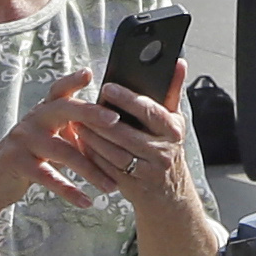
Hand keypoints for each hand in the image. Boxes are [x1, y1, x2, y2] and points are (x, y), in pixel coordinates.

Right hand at [0, 69, 113, 210]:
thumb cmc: (34, 158)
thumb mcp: (53, 139)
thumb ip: (75, 130)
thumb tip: (115, 126)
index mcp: (44, 111)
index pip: (59, 90)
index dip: (72, 81)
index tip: (89, 73)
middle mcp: (33, 120)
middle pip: (63, 109)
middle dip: (90, 113)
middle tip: (115, 121)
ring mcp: (23, 140)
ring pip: (62, 150)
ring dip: (90, 170)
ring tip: (111, 187)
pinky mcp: (17, 163)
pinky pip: (48, 177)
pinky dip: (69, 191)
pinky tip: (87, 202)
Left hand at [79, 80, 209, 223]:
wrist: (170, 193)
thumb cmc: (167, 148)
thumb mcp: (174, 120)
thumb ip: (173, 91)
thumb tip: (178, 62)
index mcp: (173, 130)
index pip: (149, 111)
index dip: (127, 99)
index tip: (106, 88)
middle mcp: (163, 151)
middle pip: (126, 133)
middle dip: (100, 121)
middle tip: (81, 107)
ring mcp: (148, 171)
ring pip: (114, 152)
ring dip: (93, 139)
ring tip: (77, 124)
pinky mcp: (133, 186)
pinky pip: (108, 169)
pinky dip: (93, 157)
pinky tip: (82, 146)